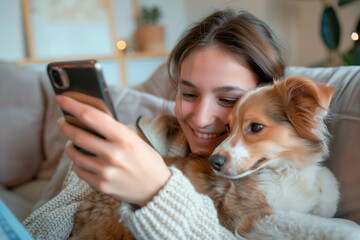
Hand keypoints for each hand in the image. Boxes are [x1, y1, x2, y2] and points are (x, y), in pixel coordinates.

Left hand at [55, 95, 170, 205]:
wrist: (157, 189)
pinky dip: (77, 163)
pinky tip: (81, 160)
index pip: (91, 116)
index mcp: (124, 137)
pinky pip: (79, 171)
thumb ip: (114, 131)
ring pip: (74, 155)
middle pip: (77, 135)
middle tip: (62, 122)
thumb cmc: (146, 160)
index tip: (61, 99)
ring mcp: (107, 171)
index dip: (72, 105)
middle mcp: (114, 153)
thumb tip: (87, 120)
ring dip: (69, 147)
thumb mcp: (135, 140)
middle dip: (65, 126)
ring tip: (71, 143)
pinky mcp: (102, 185)